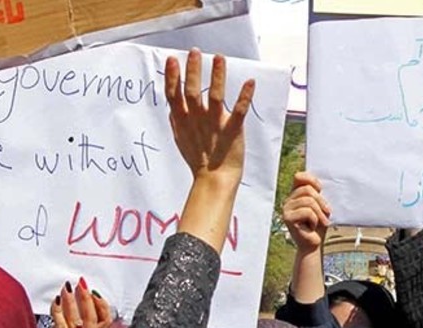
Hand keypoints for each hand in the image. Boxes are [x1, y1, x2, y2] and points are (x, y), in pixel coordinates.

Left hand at [42, 278, 111, 327]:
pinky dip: (58, 310)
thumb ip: (78, 315)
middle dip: (87, 299)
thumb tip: (80, 291)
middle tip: (81, 285)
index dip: (102, 305)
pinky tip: (56, 300)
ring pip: (77, 320)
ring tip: (66, 289)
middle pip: (94, 319)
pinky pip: (61, 325)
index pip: (107, 321)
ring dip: (72, 301)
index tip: (93, 292)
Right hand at [165, 49, 254, 185]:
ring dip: (217, 76)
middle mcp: (197, 120)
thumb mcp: (180, 138)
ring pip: (215, 97)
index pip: (174, 95)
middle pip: (192, 92)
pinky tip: (250, 82)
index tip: (171, 60)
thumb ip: (176, 121)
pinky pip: (239, 112)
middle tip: (194, 52)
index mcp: (183, 121)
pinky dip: (244, 97)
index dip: (172, 77)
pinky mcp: (232, 131)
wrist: (214, 180)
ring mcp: (215, 125)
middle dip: (192, 71)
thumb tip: (171, 107)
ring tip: (219, 58)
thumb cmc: (198, 159)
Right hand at [283, 172, 330, 251]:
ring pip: (308, 201)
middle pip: (307, 190)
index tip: (321, 189)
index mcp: (296, 195)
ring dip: (319, 213)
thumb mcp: (321, 207)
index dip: (312, 180)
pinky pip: (307, 212)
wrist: (314, 244)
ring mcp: (286, 209)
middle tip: (327, 213)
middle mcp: (288, 200)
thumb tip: (319, 185)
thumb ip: (318, 195)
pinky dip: (315, 220)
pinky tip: (311, 227)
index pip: (299, 177)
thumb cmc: (318, 226)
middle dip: (321, 201)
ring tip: (321, 222)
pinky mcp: (287, 218)